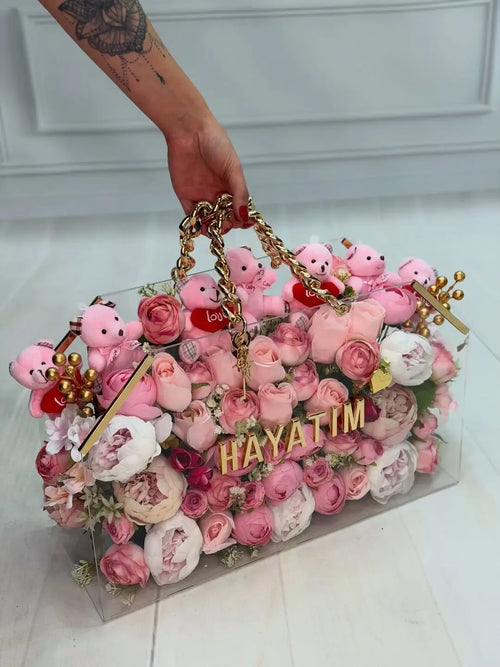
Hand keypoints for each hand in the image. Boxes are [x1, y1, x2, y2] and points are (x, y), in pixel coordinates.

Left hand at [165, 113, 250, 233]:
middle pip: (224, 216)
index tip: (245, 224)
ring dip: (214, 227)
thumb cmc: (216, 143)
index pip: (239, 208)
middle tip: (229, 223)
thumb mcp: (234, 169)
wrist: (189, 130)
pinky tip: (203, 227)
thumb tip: (244, 215)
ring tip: (217, 227)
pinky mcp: (185, 196)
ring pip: (209, 220)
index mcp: (230, 185)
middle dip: (228, 224)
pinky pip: (192, 216)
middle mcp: (216, 192)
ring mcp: (201, 195)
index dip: (243, 218)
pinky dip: (197, 224)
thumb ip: (240, 193)